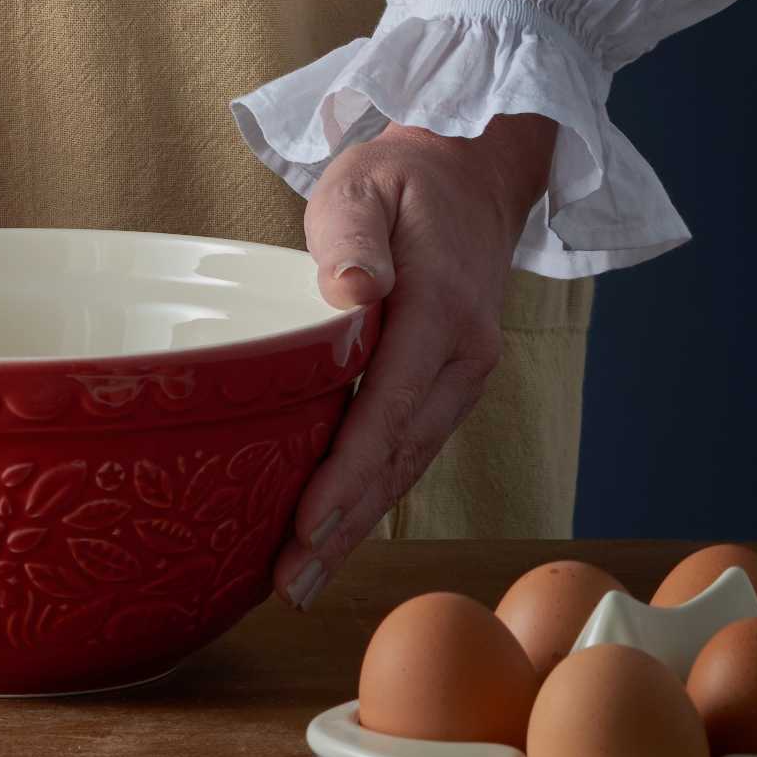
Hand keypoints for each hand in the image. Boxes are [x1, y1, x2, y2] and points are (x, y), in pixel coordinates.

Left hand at [272, 113, 557, 609]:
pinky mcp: (448, 385)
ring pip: (407, 464)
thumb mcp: (364, 185)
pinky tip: (335, 534)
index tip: (306, 523)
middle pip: (399, 456)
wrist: (467, 173)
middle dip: (345, 526)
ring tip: (302, 581)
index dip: (348, 472)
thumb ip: (354, 239)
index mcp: (444, 310)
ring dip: (357, 526)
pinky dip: (372, 496)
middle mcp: (465, 356)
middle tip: (288, 583)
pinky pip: (409, 448)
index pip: (390, 407)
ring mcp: (463, 376)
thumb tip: (354, 294)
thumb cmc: (400, 180)